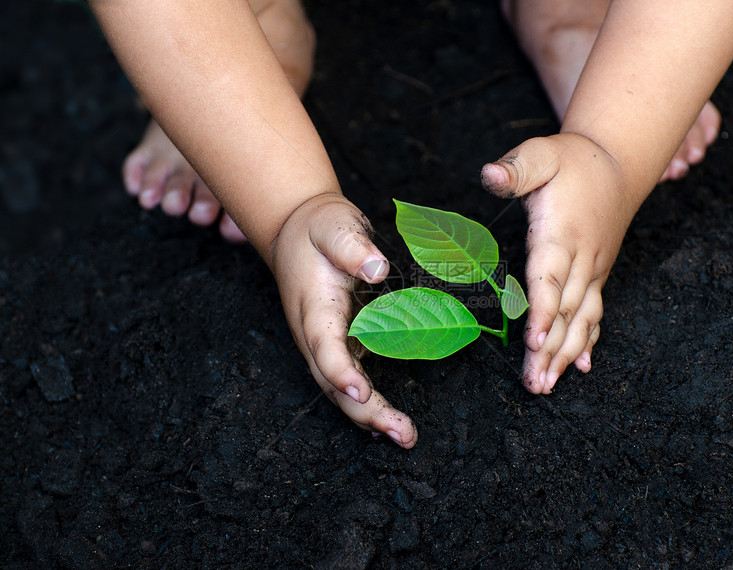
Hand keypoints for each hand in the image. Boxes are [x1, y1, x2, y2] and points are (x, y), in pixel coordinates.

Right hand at [271, 193, 416, 447]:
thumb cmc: (319, 229)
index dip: (341, 369)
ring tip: (405, 437)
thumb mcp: (334, 224)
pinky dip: (368, 409)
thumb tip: (377, 268)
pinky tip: (390, 426)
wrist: (296, 233)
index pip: (324, 344)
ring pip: (341, 391)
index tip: (361, 390)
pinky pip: (348, 385)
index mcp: (314, 306)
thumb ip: (352, 245)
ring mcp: (324, 345)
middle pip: (333, 382)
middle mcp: (314, 334)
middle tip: (403, 433)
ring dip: (371, 418)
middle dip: (366, 412)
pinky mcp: (337, 348)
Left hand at [482, 133, 636, 393]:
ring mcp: (593, 270)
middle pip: (564, 311)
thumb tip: (490, 174)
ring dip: (565, 355)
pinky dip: (587, 341)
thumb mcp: (542, 153)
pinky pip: (594, 313)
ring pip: (581, 319)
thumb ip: (517, 167)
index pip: (551, 278)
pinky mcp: (598, 275)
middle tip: (534, 384)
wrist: (619, 162)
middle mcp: (582, 259)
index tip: (535, 341)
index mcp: (562, 233)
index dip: (543, 311)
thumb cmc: (574, 160)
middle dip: (550, 350)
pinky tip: (580, 368)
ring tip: (547, 385)